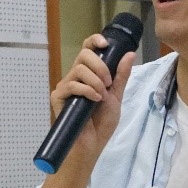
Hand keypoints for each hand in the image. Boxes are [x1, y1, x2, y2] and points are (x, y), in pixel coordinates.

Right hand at [49, 33, 135, 165]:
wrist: (91, 146)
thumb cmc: (101, 124)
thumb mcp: (116, 97)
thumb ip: (121, 76)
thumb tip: (129, 53)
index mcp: (89, 75)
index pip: (87, 50)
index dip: (94, 41)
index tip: (105, 43)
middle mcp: (75, 77)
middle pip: (83, 54)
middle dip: (100, 65)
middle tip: (109, 82)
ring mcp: (66, 87)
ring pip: (79, 69)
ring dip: (95, 81)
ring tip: (102, 96)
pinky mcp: (58, 97)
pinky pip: (72, 85)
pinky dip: (87, 90)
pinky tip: (95, 100)